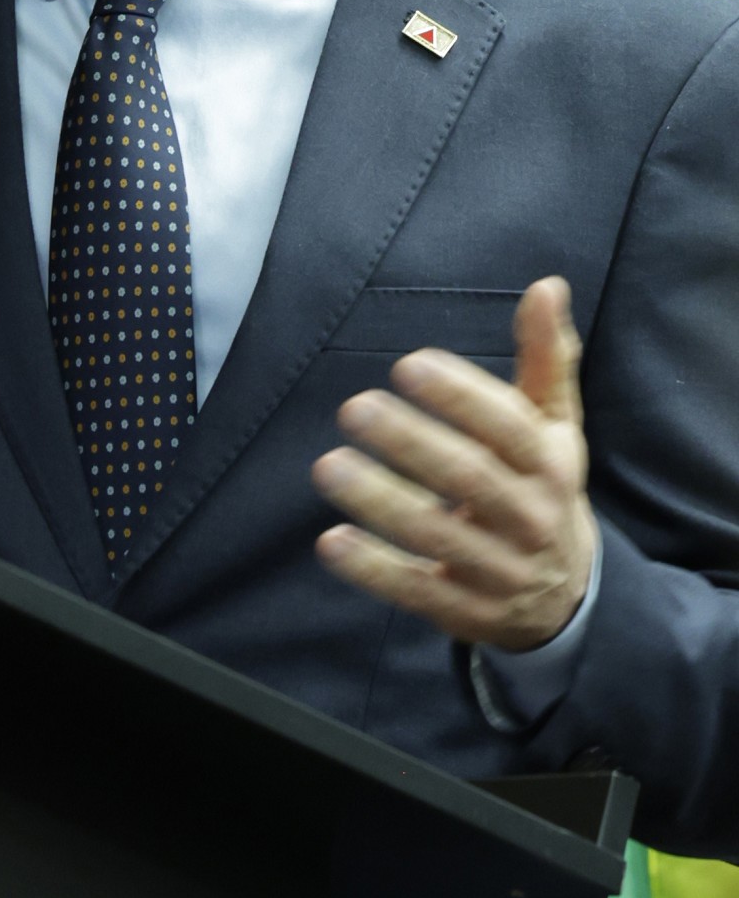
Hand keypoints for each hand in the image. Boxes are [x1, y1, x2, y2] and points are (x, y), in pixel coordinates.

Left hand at [310, 277, 595, 649]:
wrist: (570, 596)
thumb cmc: (543, 486)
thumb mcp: (553, 425)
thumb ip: (545, 357)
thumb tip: (547, 285)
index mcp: (551, 465)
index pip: (507, 427)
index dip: (460, 396)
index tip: (408, 364)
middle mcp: (531, 520)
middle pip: (471, 479)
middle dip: (411, 443)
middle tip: (353, 408)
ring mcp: (501, 572)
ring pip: (439, 538)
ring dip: (381, 502)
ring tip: (328, 466)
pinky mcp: (468, 613)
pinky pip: (419, 593)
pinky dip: (375, 571)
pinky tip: (331, 542)